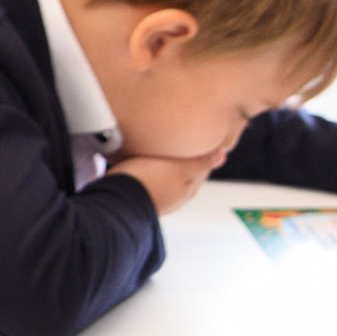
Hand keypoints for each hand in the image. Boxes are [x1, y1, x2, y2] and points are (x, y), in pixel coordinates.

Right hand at [111, 148, 227, 214]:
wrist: (113, 201)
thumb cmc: (147, 183)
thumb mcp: (179, 168)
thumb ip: (200, 162)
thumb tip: (223, 155)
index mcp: (189, 188)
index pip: (204, 165)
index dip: (204, 149)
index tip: (202, 134)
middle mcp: (175, 194)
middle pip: (186, 170)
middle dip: (185, 156)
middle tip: (181, 137)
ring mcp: (156, 195)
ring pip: (167, 173)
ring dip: (166, 161)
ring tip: (160, 145)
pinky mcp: (138, 192)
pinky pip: (149, 175)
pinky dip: (150, 166)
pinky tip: (142, 159)